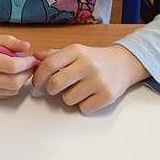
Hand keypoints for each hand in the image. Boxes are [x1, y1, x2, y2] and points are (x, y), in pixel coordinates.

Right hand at [0, 28, 36, 101]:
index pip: (10, 66)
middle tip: (29, 64)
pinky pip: (5, 94)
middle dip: (26, 73)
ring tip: (17, 68)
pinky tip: (7, 75)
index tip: (31, 58)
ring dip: (20, 80)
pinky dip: (11, 86)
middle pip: (13, 82)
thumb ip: (8, 41)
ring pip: (12, 90)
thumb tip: (26, 46)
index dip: (26, 63)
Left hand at [31, 43, 148, 112]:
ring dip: (68, 97)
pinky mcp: (108, 96)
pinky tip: (89, 95)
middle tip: (54, 88)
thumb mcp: (75, 51)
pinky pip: (83, 108)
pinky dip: (83, 105)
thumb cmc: (94, 59)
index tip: (36, 82)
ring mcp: (99, 81)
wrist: (124, 63)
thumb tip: (35, 58)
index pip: (50, 64)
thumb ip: (54, 55)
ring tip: (77, 89)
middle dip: (51, 89)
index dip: (38, 76)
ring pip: (68, 99)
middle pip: (56, 83)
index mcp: (77, 51)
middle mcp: (88, 64)